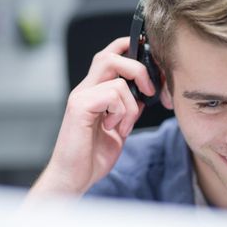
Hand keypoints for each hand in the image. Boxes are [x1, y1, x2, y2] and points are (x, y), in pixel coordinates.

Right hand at [31, 37, 155, 195]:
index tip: (152, 64)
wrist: (74, 178)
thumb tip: (144, 93)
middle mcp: (85, 89)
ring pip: (118, 79)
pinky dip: (122, 113)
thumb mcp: (120, 127)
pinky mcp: (79, 107)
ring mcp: (80, 96)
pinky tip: (113, 129)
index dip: (130, 48)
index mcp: (94, 91)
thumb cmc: (94, 155)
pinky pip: (112, 95)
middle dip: (138, 69)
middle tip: (149, 91)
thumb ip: (129, 107)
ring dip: (131, 106)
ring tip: (123, 126)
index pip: (110, 55)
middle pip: (110, 56)